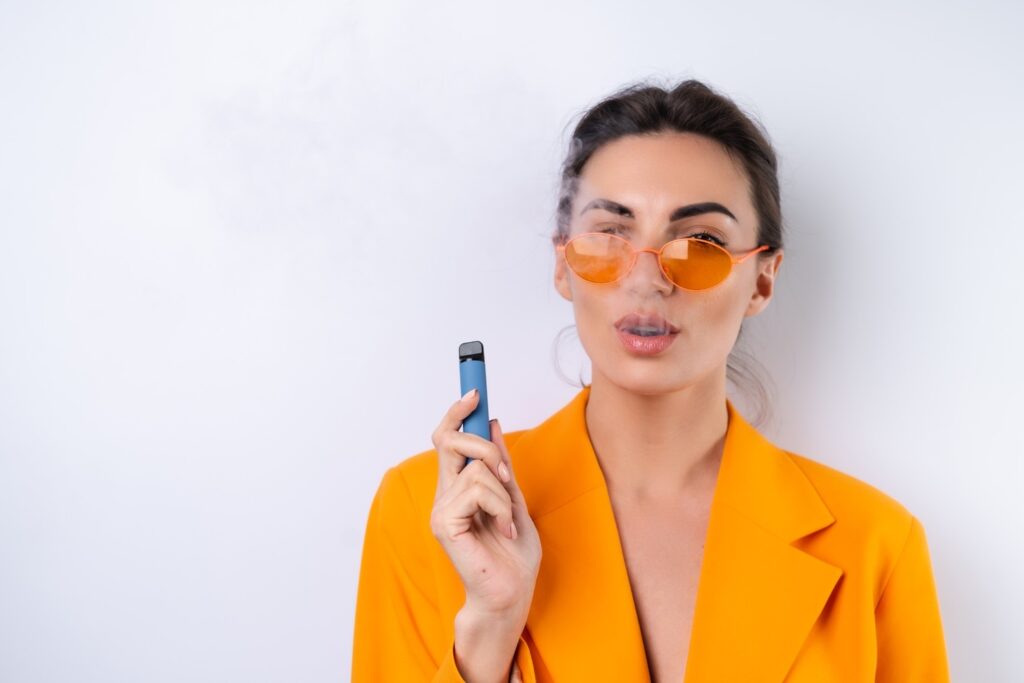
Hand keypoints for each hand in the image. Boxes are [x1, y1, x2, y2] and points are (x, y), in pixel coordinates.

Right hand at [430, 390, 541, 617]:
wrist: (511, 592)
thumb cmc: (513, 554)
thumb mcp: (514, 497)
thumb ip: (501, 464)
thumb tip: (492, 424)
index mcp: (456, 487)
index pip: (446, 439)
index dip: (457, 413)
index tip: (474, 392)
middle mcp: (443, 494)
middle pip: (451, 440)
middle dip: (487, 447)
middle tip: (508, 476)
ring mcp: (441, 509)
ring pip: (477, 469)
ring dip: (505, 493)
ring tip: (508, 520)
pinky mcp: (444, 523)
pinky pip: (478, 490)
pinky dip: (501, 507)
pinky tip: (503, 529)